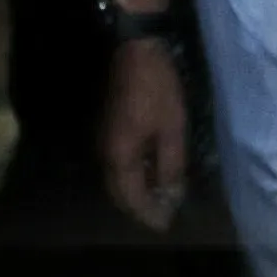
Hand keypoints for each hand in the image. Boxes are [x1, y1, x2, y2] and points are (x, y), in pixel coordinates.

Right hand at [100, 33, 190, 231]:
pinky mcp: (109, 128)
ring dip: (136, 191)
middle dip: (139, 206)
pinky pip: (119, 162)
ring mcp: (104, 139)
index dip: (148, 214)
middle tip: (162, 214)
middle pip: (119, 192)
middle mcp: (105, 153)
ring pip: (117, 177)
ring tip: (159, 196)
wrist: (137, 50)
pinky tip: (151, 170)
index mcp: (119, 157)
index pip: (131, 198)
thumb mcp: (172, 129)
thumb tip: (170, 196)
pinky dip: (133, 174)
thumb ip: (170, 166)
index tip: (165, 225)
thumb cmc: (158, 90)